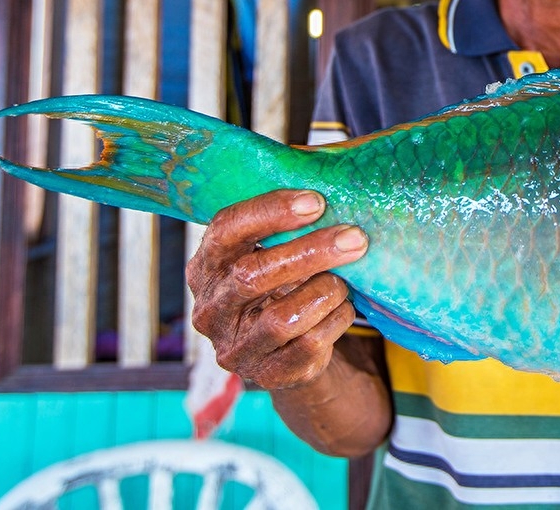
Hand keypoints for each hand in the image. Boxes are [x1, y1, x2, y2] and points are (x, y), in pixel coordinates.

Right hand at [186, 189, 367, 390]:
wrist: (287, 350)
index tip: (316, 201)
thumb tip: (333, 185)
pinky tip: (342, 308)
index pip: (226, 229)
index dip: (269, 212)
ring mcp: (235, 347)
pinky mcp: (266, 375)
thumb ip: (285, 226)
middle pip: (254, 275)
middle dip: (310, 252)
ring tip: (343, 281)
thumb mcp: (270, 253)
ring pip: (283, 317)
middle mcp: (211, 309)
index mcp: (205, 267)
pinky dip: (335, 320)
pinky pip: (309, 345)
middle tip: (354, 237)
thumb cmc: (281, 284)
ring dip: (325, 291)